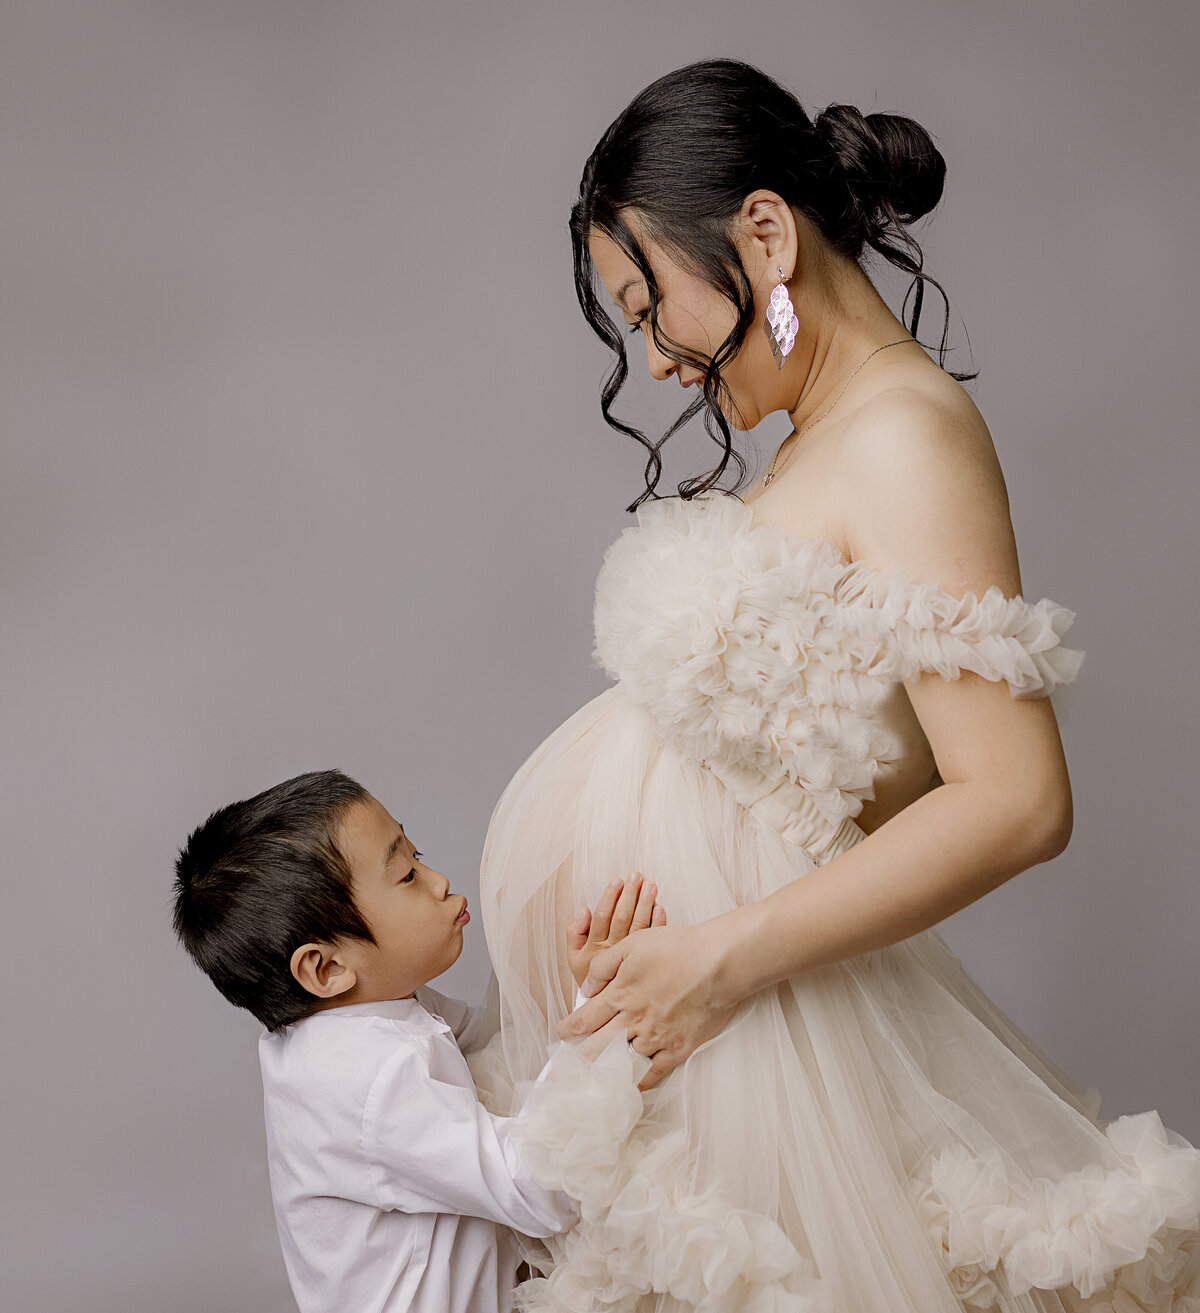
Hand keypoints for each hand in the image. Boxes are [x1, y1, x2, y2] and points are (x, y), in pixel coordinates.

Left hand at [557, 920, 739, 1090]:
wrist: (718, 963)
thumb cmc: (679, 948)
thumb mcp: (633, 944)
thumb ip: (604, 966)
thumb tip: (586, 987)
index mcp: (620, 995)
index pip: (585, 1019)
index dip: (568, 1029)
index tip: (561, 1032)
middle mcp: (634, 1021)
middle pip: (597, 1046)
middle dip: (578, 1057)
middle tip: (566, 1064)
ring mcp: (656, 1038)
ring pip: (622, 1062)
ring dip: (606, 1070)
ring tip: (594, 1078)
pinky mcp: (679, 1049)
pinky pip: (654, 1073)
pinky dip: (640, 1081)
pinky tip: (632, 1085)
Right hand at [565, 873, 665, 988]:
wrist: (604, 1006)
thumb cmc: (590, 977)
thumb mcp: (574, 957)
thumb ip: (574, 933)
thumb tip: (584, 910)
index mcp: (594, 947)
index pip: (602, 916)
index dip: (609, 897)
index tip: (617, 881)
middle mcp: (613, 952)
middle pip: (621, 918)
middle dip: (629, 895)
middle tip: (636, 876)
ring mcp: (631, 958)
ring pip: (638, 926)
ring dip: (645, 904)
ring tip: (650, 886)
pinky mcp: (645, 963)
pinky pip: (652, 941)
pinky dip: (657, 924)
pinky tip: (660, 909)